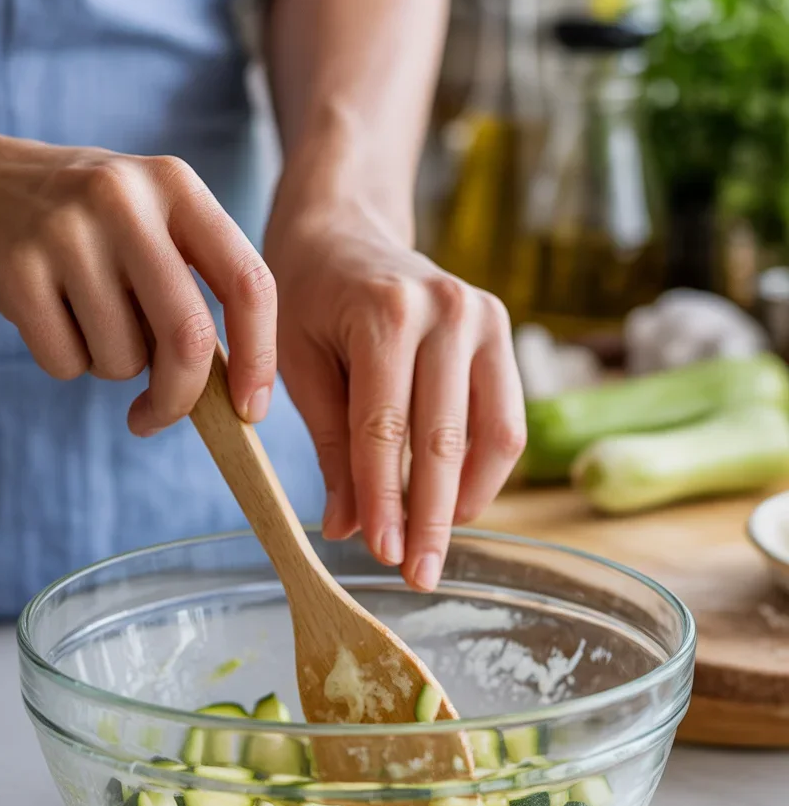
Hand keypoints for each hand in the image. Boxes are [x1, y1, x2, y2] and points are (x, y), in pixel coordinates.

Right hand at [0, 113, 276, 434]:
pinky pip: (66, 362)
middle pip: (188, 337)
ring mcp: (67, 230)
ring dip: (109, 367)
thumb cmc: (81, 227)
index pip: (249, 283)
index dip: (260, 358)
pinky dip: (64, 362)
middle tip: (157, 415)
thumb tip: (233, 391)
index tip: (250, 411)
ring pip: (122, 358)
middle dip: (179, 397)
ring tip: (84, 318)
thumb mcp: (147, 225)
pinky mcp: (16, 267)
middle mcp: (126, 199)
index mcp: (177, 186)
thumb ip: (193, 288)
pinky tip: (46, 315)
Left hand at [265, 200, 525, 592]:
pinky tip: (452, 503)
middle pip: (444, 439)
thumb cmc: (308, 297)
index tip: (381, 556)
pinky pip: (506, 420)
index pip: (385, 429)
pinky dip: (483, 471)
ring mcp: (484, 317)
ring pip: (489, 436)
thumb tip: (350, 529)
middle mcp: (447, 310)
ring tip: (432, 546)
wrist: (344, 229)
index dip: (384, 500)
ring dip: (462, 501)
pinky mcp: (502, 331)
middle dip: (428, 518)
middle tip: (417, 576)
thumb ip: (331, 447)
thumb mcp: (299, 366)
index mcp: (386, 312)